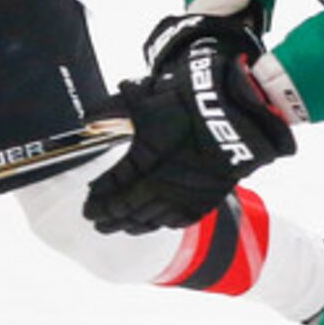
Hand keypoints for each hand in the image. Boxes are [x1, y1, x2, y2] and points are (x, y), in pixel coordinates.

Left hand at [82, 11, 292, 233]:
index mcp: (141, 167)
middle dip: (107, 217)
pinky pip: (171, 223)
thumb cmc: (191, 107)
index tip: (88, 198)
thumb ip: (111, 109)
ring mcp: (182, 200)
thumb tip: (87, 116)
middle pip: (125, 212)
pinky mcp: (202, 204)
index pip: (110, 191)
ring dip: (129, 224)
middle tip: (95, 219)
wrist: (236, 117)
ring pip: (147, 222)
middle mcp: (159, 190)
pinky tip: (150, 221)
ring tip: (118, 224)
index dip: (97, 197)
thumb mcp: (145, 99)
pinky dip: (155, 224)